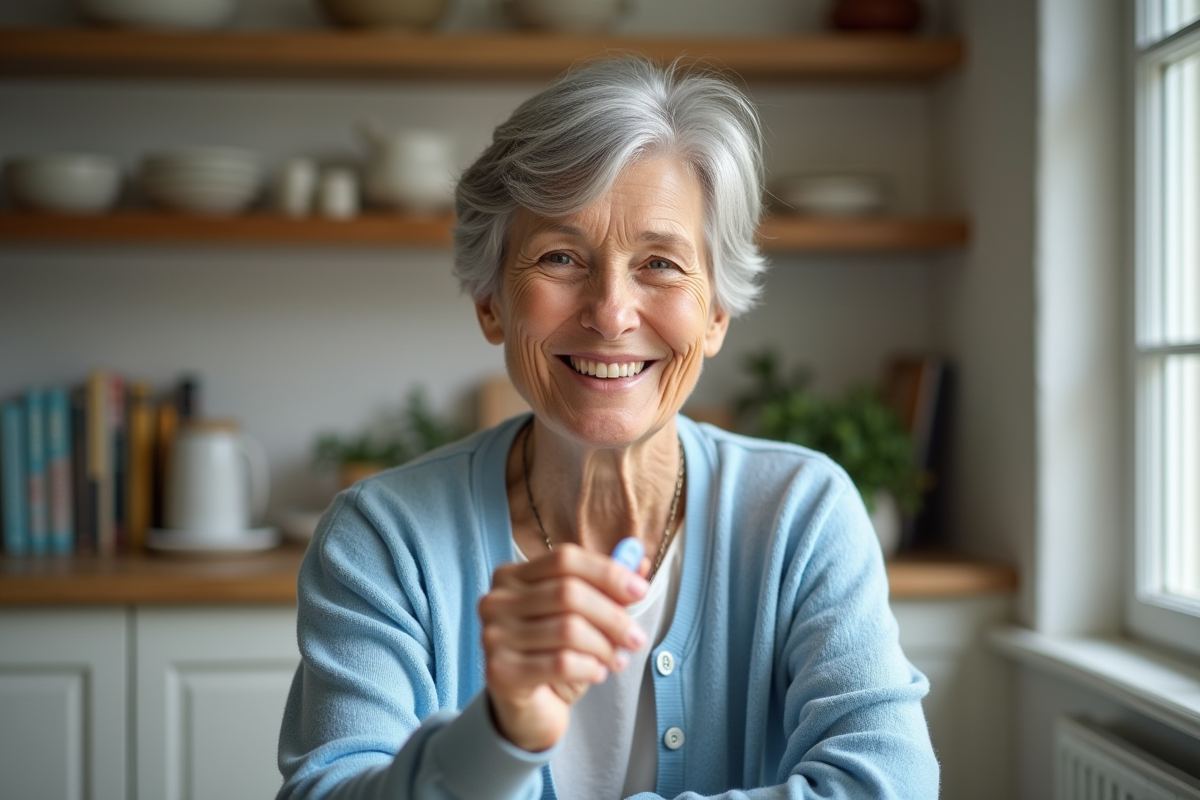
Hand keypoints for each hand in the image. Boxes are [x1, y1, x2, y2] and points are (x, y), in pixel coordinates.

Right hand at [478, 543, 649, 751]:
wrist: (529, 710)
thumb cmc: (554, 656)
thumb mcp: (583, 618)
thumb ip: (605, 586)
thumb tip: (638, 560)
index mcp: (512, 576)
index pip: (565, 558)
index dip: (607, 572)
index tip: (640, 591)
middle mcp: (496, 601)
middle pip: (568, 593)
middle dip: (612, 616)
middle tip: (637, 638)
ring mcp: (493, 635)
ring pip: (568, 629)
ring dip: (604, 646)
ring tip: (618, 660)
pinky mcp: (500, 671)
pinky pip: (560, 662)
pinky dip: (589, 667)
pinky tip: (596, 674)